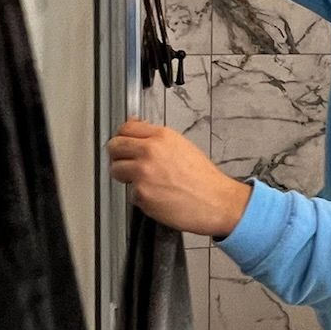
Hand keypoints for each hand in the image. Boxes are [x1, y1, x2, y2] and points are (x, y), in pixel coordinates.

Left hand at [108, 119, 251, 237]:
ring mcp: (143, 173)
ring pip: (116, 170)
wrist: (216, 201)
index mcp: (161, 137)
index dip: (121, 136)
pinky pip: (130, 193)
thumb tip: (139, 137)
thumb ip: (157, 140)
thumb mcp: (182, 146)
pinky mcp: (141, 195)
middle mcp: (149, 151)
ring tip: (143, 181)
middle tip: (124, 162)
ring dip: (125, 176)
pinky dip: (140, 196)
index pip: (125, 128)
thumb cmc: (204, 178)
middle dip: (117, 155)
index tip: (122, 142)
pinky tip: (156, 195)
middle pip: (114, 147)